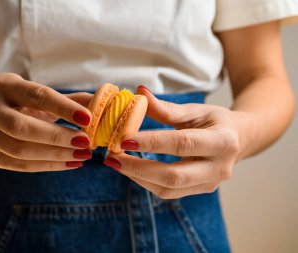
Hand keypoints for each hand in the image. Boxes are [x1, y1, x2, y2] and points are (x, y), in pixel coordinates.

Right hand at [0, 73, 92, 171]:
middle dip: (56, 137)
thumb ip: (70, 100)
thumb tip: (102, 105)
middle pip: (21, 127)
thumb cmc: (24, 103)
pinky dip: (48, 166)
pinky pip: (19, 165)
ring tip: (82, 156)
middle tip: (85, 143)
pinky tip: (70, 163)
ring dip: (55, 155)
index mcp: (4, 85)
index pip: (36, 96)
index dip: (63, 108)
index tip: (88, 118)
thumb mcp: (42, 96)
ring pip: (19, 149)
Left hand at [104, 86, 245, 198]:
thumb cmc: (215, 121)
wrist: (239, 139)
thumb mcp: (195, 110)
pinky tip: (130, 169)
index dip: (151, 142)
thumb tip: (138, 93)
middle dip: (138, 168)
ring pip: (168, 189)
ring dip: (137, 177)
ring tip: (115, 163)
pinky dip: (146, 181)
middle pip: (174, 176)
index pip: (182, 144)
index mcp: (223, 141)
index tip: (124, 139)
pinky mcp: (199, 190)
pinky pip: (168, 192)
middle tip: (112, 158)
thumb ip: (166, 108)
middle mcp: (219, 168)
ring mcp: (210, 183)